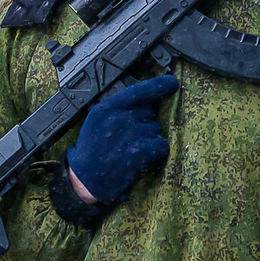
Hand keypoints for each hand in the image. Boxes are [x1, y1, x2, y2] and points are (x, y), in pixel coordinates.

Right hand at [66, 74, 179, 203]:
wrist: (86, 177)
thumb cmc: (91, 148)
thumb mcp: (97, 119)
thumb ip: (117, 107)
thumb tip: (143, 102)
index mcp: (109, 107)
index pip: (139, 90)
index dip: (160, 85)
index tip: (173, 83)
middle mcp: (122, 117)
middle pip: (150, 112)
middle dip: (144, 122)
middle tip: (129, 136)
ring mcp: (134, 133)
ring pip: (156, 129)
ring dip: (149, 138)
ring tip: (131, 148)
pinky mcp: (142, 150)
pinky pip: (161, 144)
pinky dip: (155, 151)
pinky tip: (141, 156)